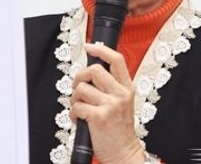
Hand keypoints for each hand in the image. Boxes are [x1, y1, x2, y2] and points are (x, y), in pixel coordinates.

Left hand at [70, 43, 143, 163]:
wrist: (123, 153)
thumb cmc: (119, 128)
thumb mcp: (123, 101)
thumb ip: (111, 85)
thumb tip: (91, 70)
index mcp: (127, 87)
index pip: (116, 59)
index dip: (101, 50)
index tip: (89, 46)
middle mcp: (121, 94)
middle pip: (95, 69)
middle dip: (80, 76)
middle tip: (78, 86)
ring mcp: (111, 105)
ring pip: (82, 88)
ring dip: (75, 98)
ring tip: (80, 107)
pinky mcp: (100, 117)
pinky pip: (77, 106)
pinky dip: (73, 113)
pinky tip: (79, 119)